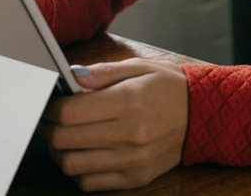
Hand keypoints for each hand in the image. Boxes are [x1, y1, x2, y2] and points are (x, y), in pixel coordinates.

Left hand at [37, 58, 188, 191]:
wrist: (203, 115)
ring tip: (62, 136)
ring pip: (72, 165)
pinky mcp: (136, 178)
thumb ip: (103, 72)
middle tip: (47, 119)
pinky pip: (90, 182)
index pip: (69, 113)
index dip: (49, 108)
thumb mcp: (139, 67)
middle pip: (65, 140)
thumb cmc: (168, 87)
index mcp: (129, 101)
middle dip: (47, 128)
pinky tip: (82, 153)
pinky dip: (77, 170)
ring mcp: (133, 160)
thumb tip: (71, 76)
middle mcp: (131, 134)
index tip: (47, 102)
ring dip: (58, 151)